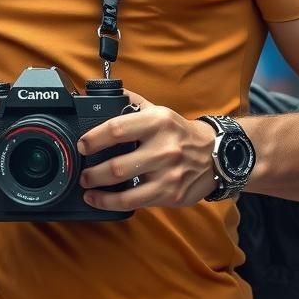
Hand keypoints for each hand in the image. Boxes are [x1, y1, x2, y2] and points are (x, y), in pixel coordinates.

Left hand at [77, 90, 216, 211]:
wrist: (216, 155)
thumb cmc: (180, 132)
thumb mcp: (159, 111)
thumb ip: (132, 102)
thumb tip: (104, 94)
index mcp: (157, 122)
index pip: (117, 129)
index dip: (94, 139)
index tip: (82, 145)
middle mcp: (163, 147)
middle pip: (117, 165)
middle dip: (92, 171)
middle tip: (82, 171)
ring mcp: (168, 174)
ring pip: (124, 188)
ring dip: (99, 190)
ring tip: (87, 186)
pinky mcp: (171, 194)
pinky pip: (135, 202)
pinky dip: (112, 203)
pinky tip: (101, 200)